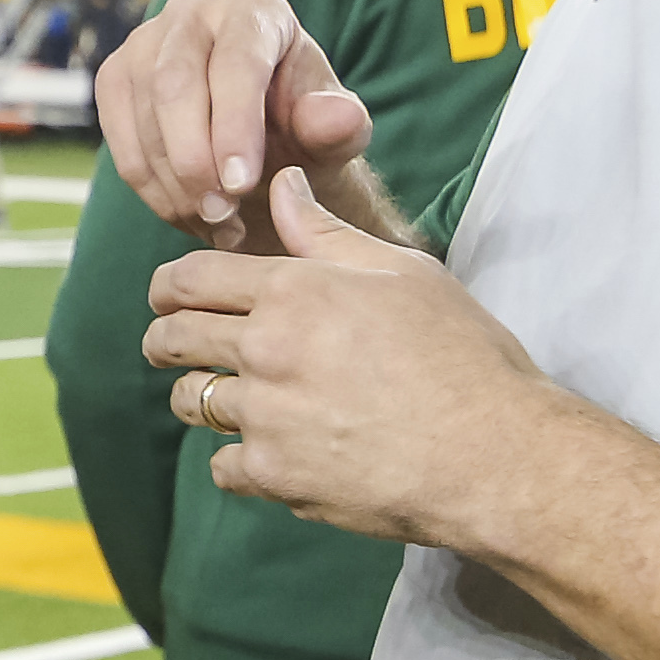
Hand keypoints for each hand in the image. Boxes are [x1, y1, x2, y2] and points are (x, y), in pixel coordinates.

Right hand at [95, 0, 377, 254]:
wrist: (263, 145)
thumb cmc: (301, 130)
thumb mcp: (334, 135)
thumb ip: (340, 127)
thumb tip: (339, 116)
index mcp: (255, 9)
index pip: (236, 61)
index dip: (234, 125)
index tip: (241, 184)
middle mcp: (193, 12)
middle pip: (174, 85)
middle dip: (194, 161)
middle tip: (223, 216)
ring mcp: (145, 43)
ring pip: (143, 122)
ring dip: (176, 187)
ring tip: (218, 224)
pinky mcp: (114, 81)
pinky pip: (122, 146)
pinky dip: (154, 192)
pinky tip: (190, 215)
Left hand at [144, 164, 574, 545]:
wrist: (495, 454)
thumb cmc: (464, 356)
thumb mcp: (403, 273)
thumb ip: (326, 232)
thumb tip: (281, 183)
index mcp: (294, 291)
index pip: (189, 279)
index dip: (168, 287)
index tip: (166, 298)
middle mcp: (267, 350)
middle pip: (174, 340)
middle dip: (165, 339)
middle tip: (172, 347)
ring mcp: (266, 417)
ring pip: (191, 402)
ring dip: (200, 398)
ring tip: (223, 399)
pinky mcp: (276, 476)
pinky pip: (223, 466)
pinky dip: (238, 460)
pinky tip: (269, 451)